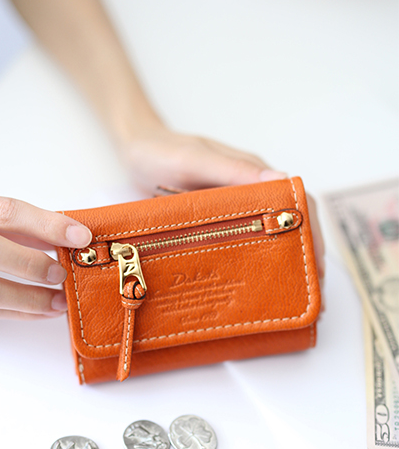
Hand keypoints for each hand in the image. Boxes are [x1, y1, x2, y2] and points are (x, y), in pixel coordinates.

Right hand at [0, 191, 91, 319]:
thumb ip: (13, 224)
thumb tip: (59, 234)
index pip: (4, 211)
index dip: (47, 224)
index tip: (80, 235)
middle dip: (31, 263)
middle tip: (62, 273)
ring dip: (28, 298)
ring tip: (59, 300)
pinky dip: (15, 313)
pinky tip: (40, 311)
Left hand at [123, 128, 324, 287]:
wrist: (134, 153)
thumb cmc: (163, 151)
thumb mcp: (196, 159)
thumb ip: (233, 169)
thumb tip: (280, 180)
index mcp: (252, 175)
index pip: (295, 201)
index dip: (310, 232)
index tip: (315, 262)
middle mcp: (248, 194)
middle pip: (285, 225)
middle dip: (298, 257)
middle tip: (304, 292)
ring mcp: (231, 211)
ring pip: (263, 238)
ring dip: (275, 264)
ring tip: (282, 298)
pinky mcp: (213, 225)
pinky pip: (237, 244)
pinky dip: (248, 264)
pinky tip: (247, 286)